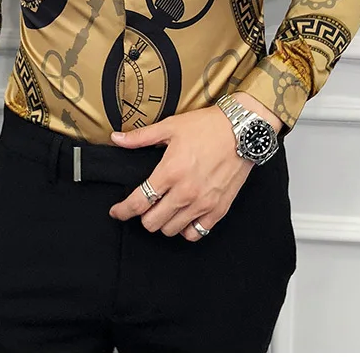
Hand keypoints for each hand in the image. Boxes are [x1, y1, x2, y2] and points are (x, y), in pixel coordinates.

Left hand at [108, 99, 278, 241]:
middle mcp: (185, 192)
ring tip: (163, 210)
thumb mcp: (170, 126)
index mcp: (170, 172)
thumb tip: (116, 139)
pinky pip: (197, 232)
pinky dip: (186, 228)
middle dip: (143, 216)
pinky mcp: (219, 209)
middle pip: (152, 222)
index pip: (138, 203)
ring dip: (163, 223)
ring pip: (172, 230)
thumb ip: (140, 137)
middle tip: (144, 206)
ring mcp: (203, 203)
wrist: (243, 130)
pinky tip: (184, 216)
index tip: (116, 212)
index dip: (122, 211)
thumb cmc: (207, 126)